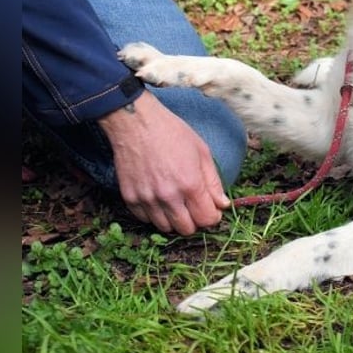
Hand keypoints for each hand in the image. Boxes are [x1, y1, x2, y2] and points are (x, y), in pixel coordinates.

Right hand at [98, 90, 230, 234]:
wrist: (137, 123)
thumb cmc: (172, 133)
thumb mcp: (202, 152)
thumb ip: (213, 182)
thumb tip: (222, 204)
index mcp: (190, 184)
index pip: (206, 219)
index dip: (213, 217)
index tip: (212, 210)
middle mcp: (168, 196)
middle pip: (186, 229)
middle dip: (195, 221)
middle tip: (194, 207)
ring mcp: (146, 199)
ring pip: (165, 228)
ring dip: (174, 219)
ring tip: (176, 202)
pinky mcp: (129, 198)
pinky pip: (145, 219)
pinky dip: (154, 214)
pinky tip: (159, 198)